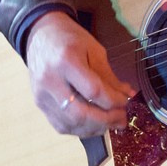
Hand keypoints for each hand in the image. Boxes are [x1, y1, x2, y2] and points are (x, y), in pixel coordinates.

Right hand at [25, 10, 131, 136]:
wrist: (41, 36)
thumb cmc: (70, 39)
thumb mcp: (94, 50)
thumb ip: (109, 76)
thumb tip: (127, 95)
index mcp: (66, 61)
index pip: (93, 91)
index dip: (113, 101)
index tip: (127, 102)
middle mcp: (51, 81)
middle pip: (80, 113)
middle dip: (105, 120)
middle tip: (122, 120)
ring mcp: (42, 95)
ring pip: (70, 123)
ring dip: (95, 128)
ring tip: (112, 123)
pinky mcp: (39, 104)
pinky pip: (61, 125)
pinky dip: (80, 129)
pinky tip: (95, 124)